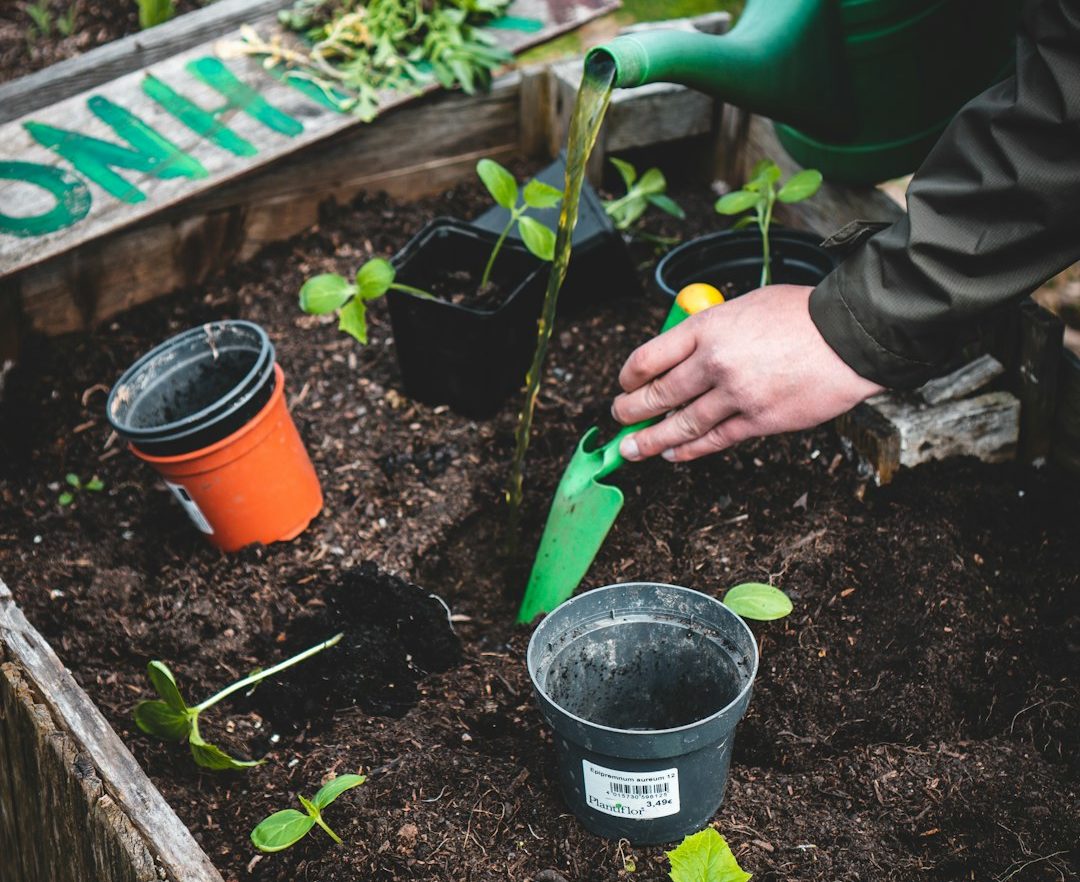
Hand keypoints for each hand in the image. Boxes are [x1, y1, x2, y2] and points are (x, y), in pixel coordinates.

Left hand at [611, 284, 884, 461]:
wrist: (850, 336)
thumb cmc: (802, 315)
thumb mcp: (746, 306)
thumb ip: (712, 329)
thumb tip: (686, 352)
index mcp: (708, 328)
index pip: (649, 356)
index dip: (629, 375)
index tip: (624, 383)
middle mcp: (715, 362)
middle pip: (658, 394)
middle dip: (630, 411)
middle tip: (618, 418)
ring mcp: (736, 395)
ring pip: (680, 424)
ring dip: (650, 440)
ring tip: (631, 449)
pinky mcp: (758, 420)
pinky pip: (714, 440)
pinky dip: (689, 450)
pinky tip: (673, 454)